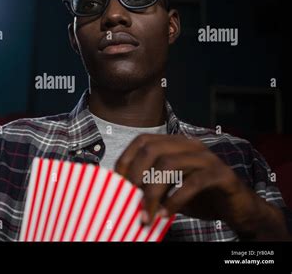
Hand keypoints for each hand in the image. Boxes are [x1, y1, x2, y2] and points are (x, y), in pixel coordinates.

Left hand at [114, 134, 289, 239]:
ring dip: (152, 192)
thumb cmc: (200, 197)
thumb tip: (121, 192)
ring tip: (146, 214)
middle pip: (152, 150)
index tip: (117, 182)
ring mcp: (207, 158)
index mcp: (176, 144)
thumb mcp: (170, 189)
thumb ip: (150, 185)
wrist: (239, 209)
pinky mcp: (222, 175)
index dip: (126, 159)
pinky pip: (192, 183)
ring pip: (169, 165)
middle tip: (129, 199)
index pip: (142, 141)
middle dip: (136, 175)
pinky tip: (166, 213)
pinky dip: (175, 200)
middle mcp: (190, 145)